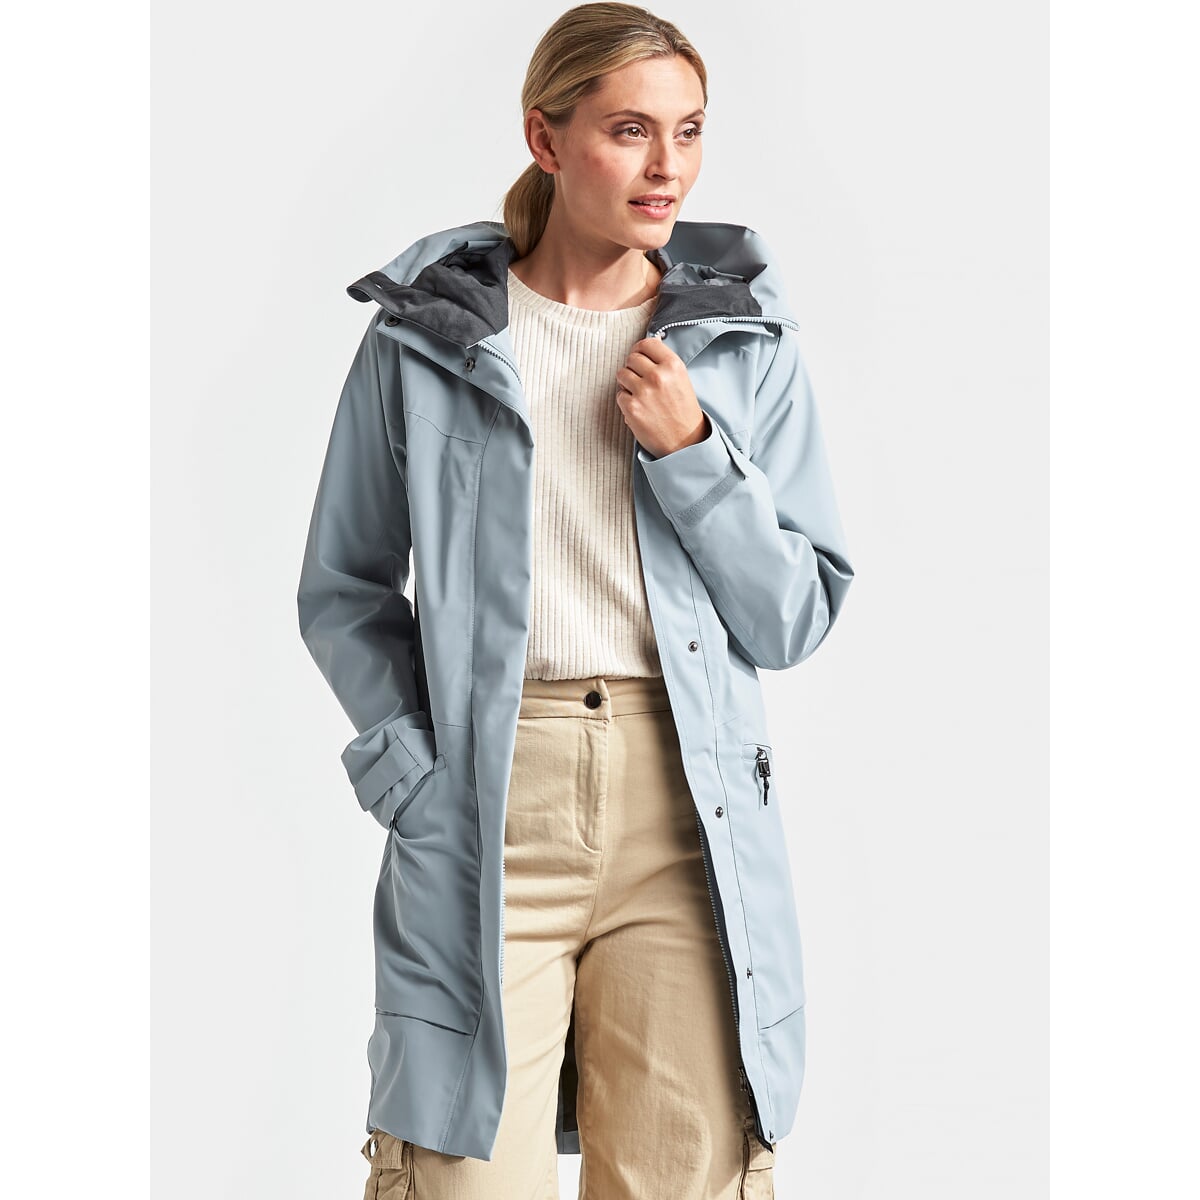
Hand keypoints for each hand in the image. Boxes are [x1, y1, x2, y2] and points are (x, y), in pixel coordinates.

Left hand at [614, 336, 709, 458]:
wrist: (685, 442)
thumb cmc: (683, 412)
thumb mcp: (681, 380)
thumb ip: (664, 363)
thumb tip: (646, 346)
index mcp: (673, 366)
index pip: (647, 343)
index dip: (640, 349)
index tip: (639, 356)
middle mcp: (658, 376)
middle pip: (632, 357)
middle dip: (633, 367)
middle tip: (639, 379)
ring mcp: (643, 391)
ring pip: (622, 374)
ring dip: (627, 382)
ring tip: (639, 394)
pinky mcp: (632, 408)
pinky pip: (619, 394)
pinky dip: (625, 400)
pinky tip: (638, 407)